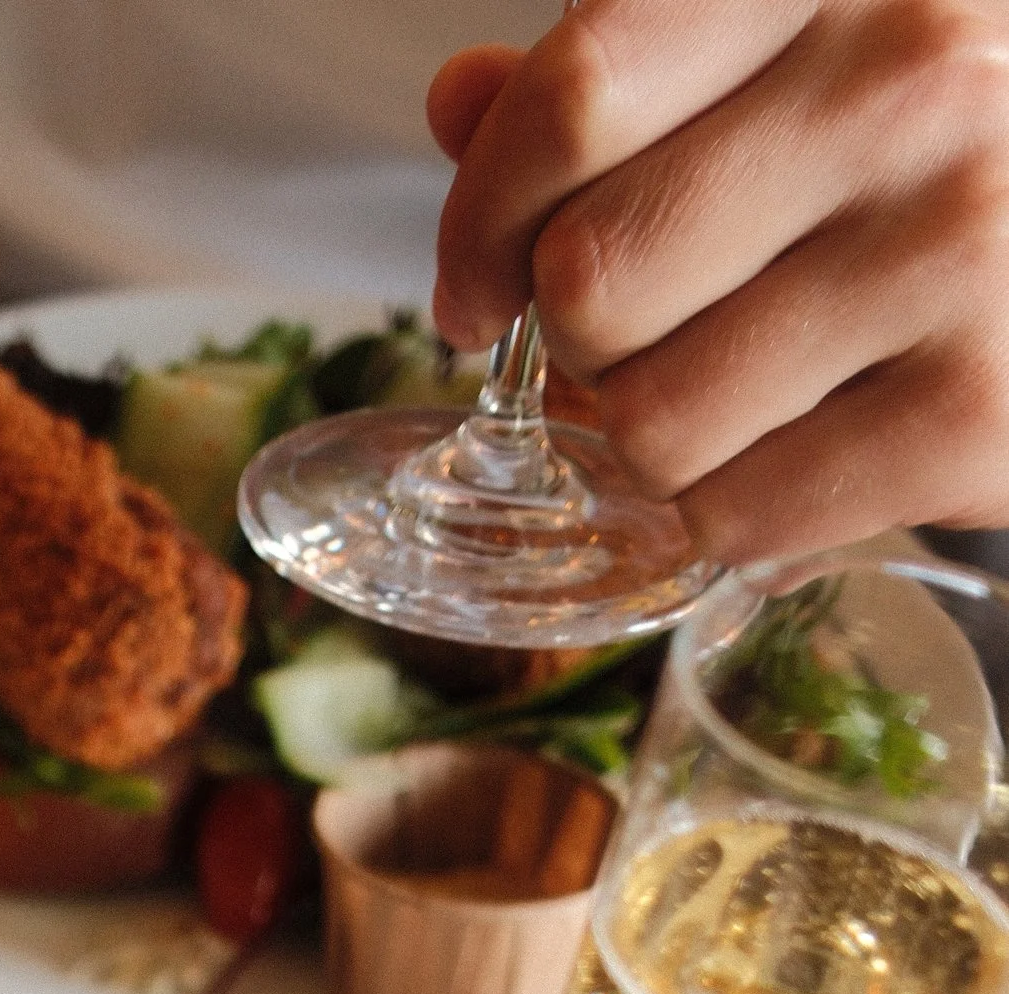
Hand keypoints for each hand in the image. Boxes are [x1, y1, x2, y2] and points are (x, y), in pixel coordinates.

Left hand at [429, 2, 1008, 552]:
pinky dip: (738, 510)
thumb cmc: (924, 145)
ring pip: (650, 420)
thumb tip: (461, 106)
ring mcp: (955, 243)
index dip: (484, 217)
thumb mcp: (791, 57)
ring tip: (743, 386)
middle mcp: (910, 81)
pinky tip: (804, 445)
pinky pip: (739, 512)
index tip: (478, 282)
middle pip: (589, 276)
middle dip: (580, 339)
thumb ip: (624, 77)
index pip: (578, 94)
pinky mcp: (974, 406)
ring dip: (659, 437)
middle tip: (650, 334)